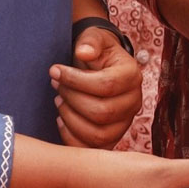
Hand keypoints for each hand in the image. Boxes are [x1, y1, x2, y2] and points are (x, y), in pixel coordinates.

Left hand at [50, 26, 141, 148]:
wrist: (102, 64)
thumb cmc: (97, 51)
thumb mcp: (95, 38)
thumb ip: (90, 42)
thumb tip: (83, 52)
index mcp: (132, 75)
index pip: (106, 85)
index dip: (76, 80)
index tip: (55, 71)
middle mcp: (134, 101)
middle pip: (102, 112)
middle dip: (72, 99)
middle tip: (57, 86)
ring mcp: (125, 122)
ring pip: (98, 134)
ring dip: (71, 119)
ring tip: (59, 101)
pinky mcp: (113, 136)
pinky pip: (93, 149)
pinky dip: (73, 139)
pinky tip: (61, 120)